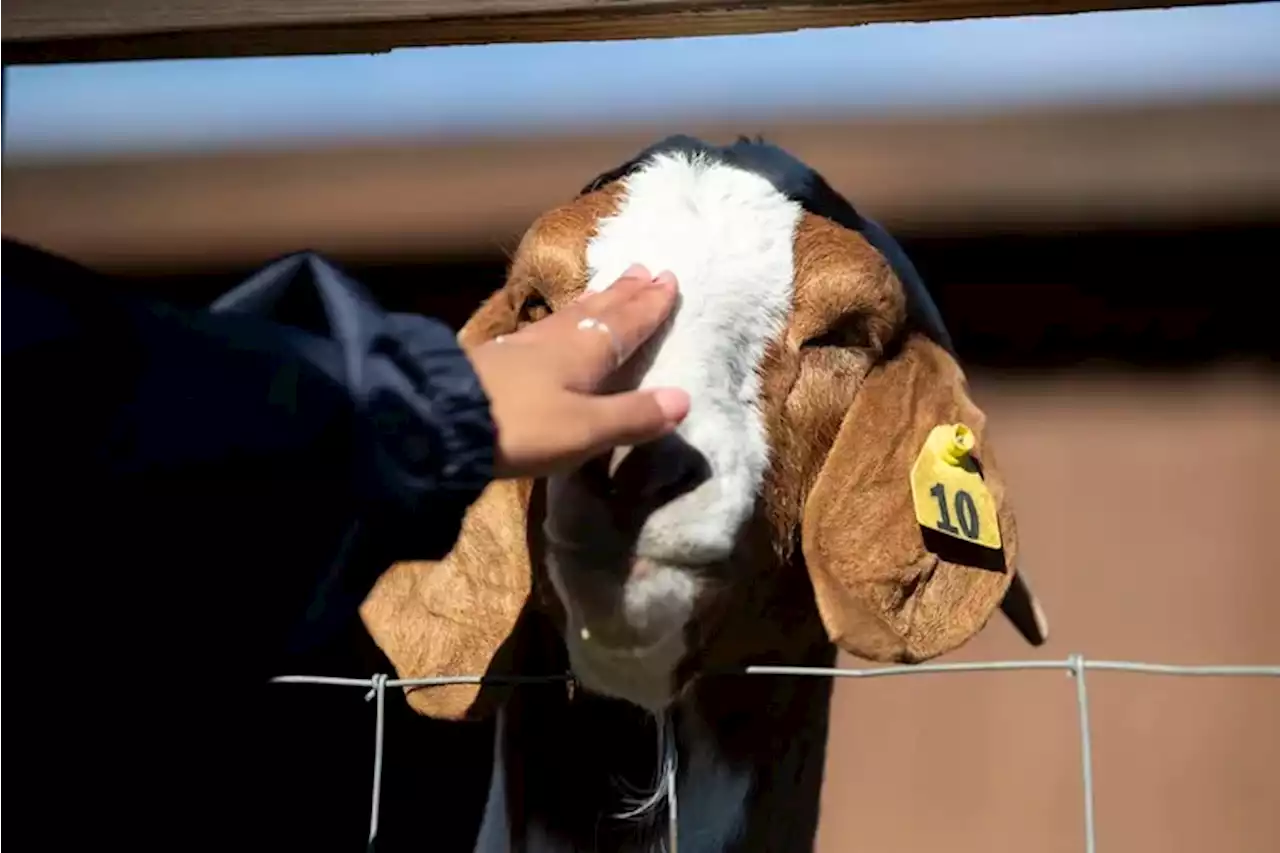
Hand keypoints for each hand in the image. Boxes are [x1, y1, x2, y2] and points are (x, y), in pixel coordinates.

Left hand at [467, 265, 689, 479]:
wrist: (439, 419)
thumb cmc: (521, 426)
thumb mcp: (584, 429)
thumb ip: (632, 416)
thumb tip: (684, 399)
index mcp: (585, 352)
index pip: (626, 324)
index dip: (649, 306)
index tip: (668, 280)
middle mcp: (558, 339)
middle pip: (599, 310)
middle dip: (624, 293)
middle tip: (643, 269)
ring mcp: (525, 346)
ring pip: (571, 315)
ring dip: (596, 299)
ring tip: (610, 286)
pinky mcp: (499, 359)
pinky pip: (547, 328)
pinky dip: (565, 318)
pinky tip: (555, 323)